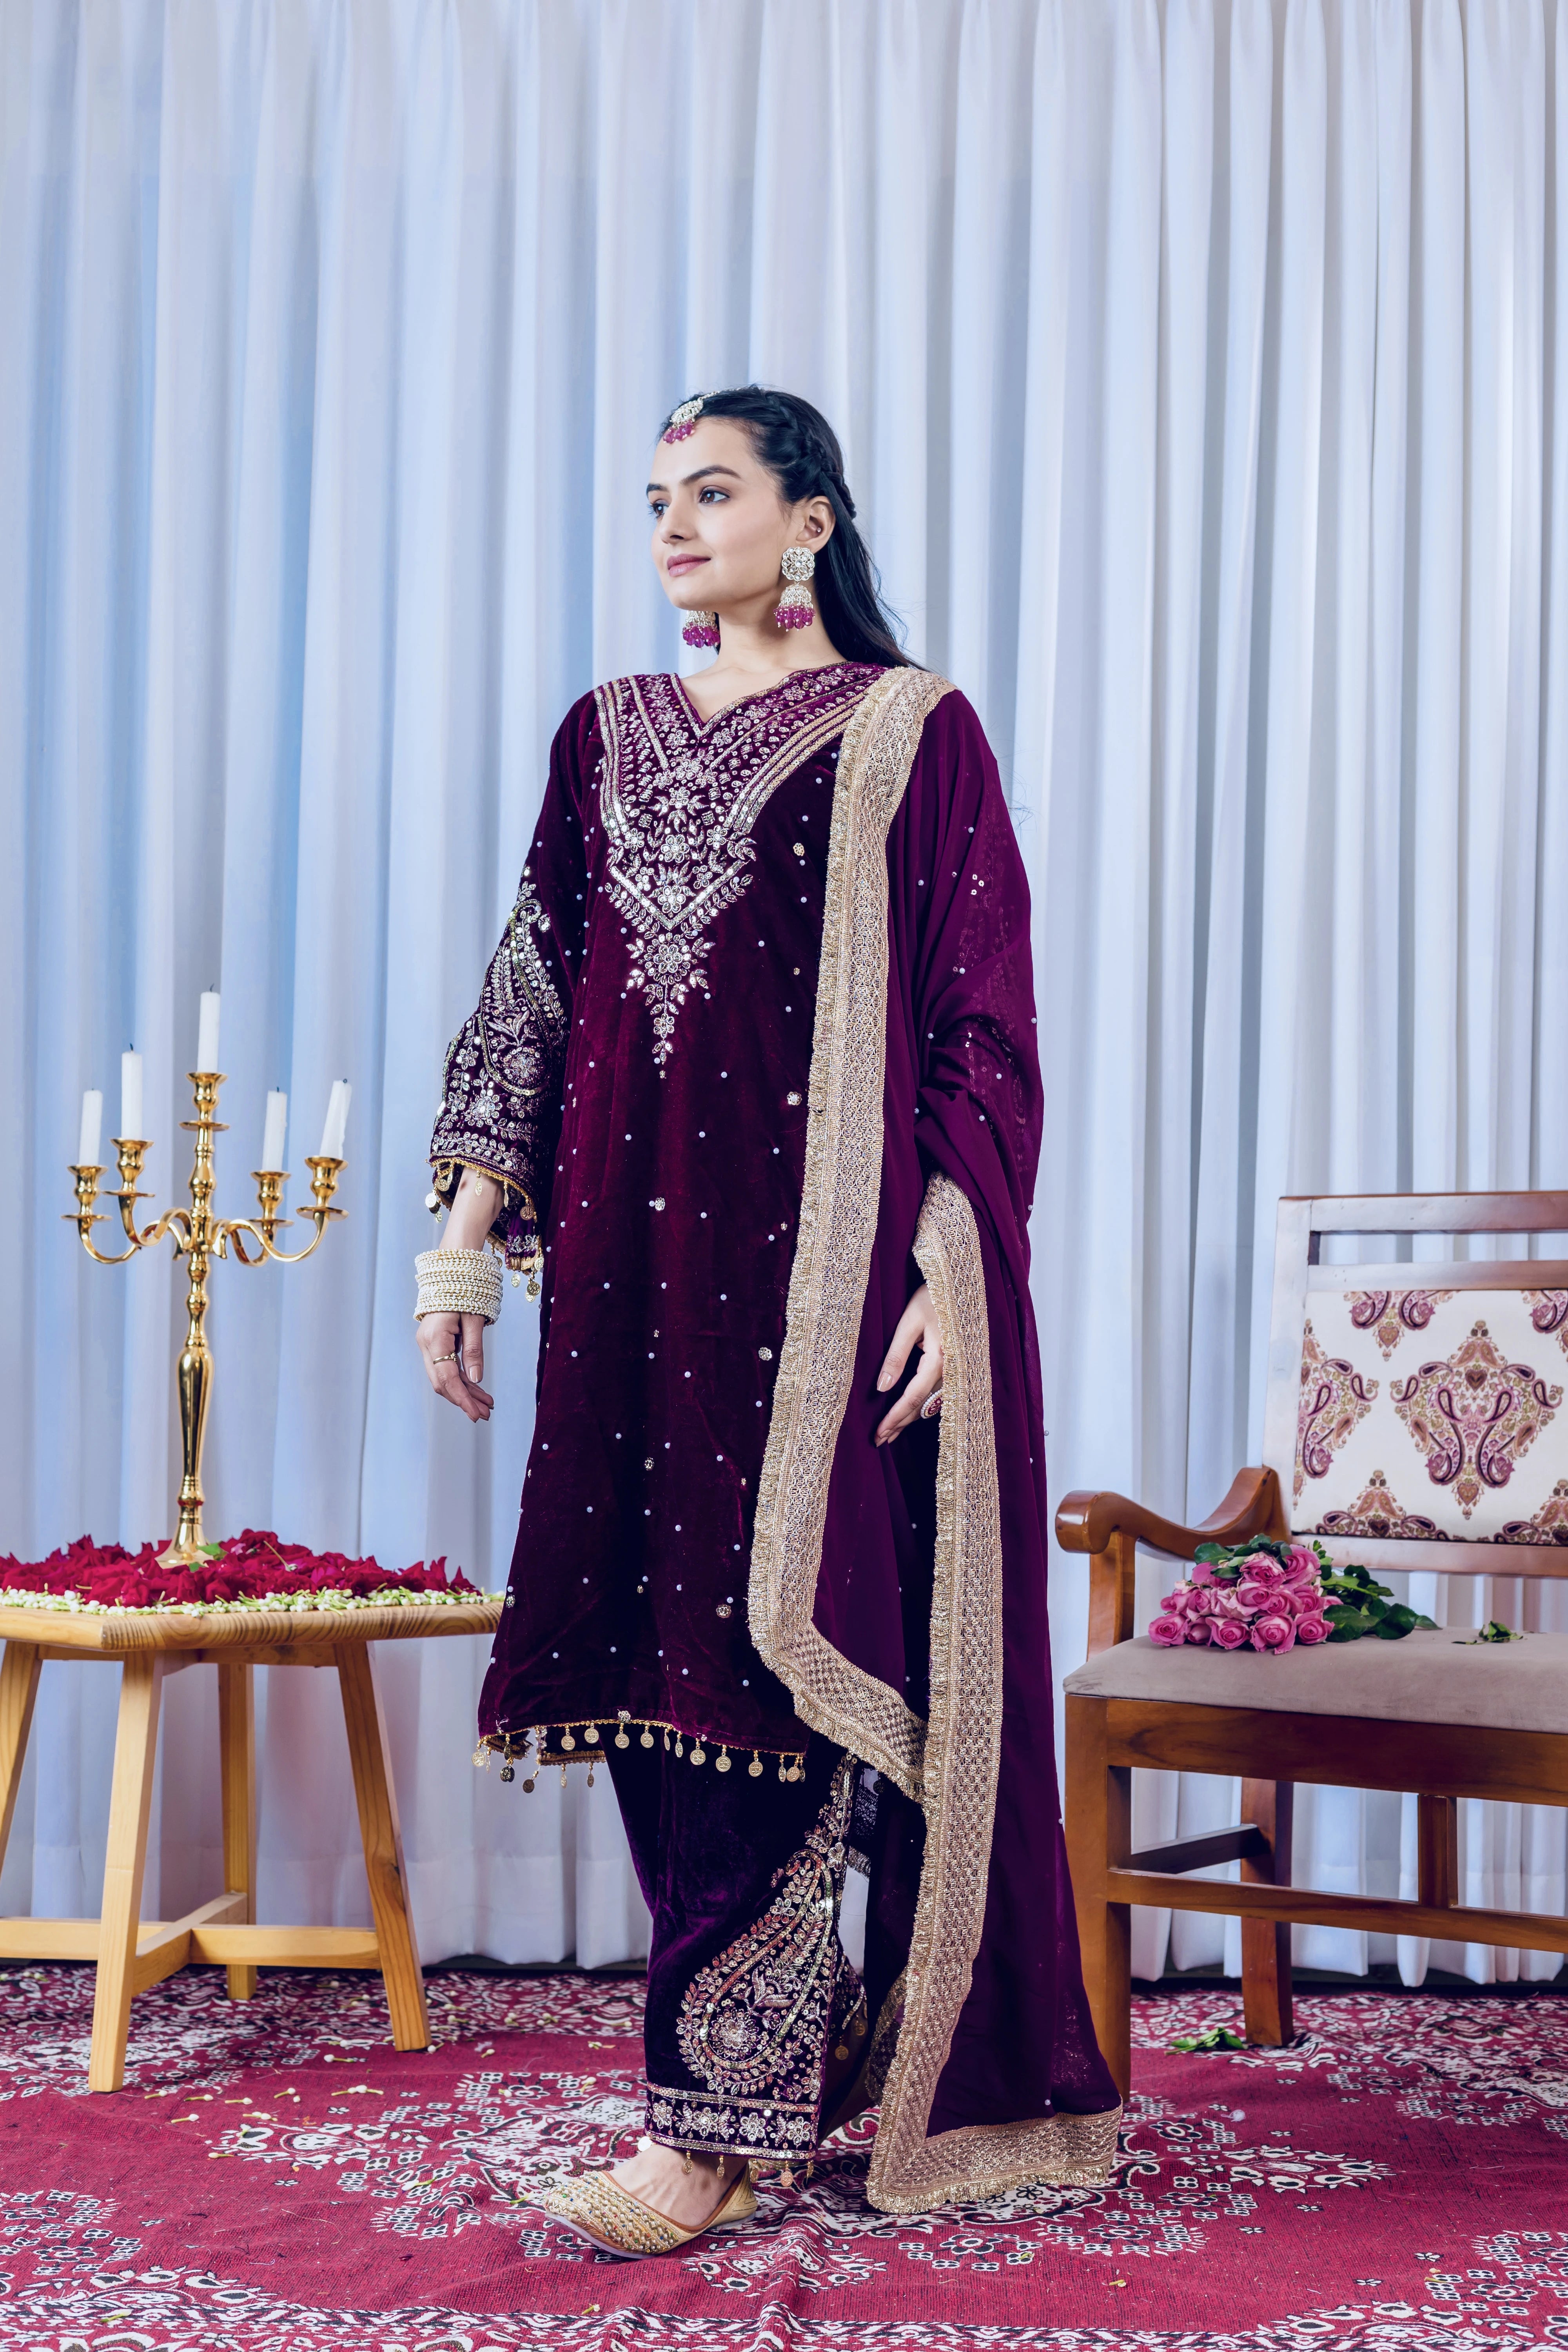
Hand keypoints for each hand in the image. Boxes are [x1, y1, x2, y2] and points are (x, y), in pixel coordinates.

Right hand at [417, 1168, 500, 1421]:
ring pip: (443, 1376)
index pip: (447, 1378)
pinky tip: (476, 1387)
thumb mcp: (474, 1318)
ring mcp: (428, 1343)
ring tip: (486, 1404)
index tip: (477, 1413)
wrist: (453, 1266)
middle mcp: (426, 1344)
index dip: (462, 1399)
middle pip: (442, 1382)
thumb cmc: (465, 1287)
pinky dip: (460, 1378)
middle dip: (464, 1399)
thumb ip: (475, 1349)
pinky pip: (445, 1366)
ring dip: (464, 1391)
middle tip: (485, 1413)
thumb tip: (476, 1379)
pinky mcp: (434, 1341)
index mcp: (435, 1339)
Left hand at [874, 1281, 942, 1444]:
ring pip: (932, 1401)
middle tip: (879, 1441)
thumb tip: (881, 1388)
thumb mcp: (908, 1323)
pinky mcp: (957, 1365)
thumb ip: (896, 1356)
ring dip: (911, 1417)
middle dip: (900, 1424)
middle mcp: (953, 1368)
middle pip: (923, 1405)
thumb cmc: (932, 1296)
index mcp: (940, 1358)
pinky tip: (911, 1411)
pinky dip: (922, 1404)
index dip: (895, 1418)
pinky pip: (939, 1392)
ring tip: (891, 1432)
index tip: (879, 1434)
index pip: (913, 1397)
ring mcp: (957, 1368)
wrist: (960, 1281)